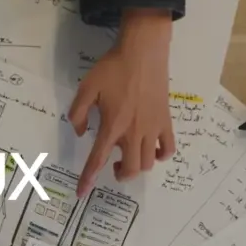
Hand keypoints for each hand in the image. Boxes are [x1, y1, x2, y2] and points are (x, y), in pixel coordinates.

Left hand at [69, 9, 175, 195]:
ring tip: (129, 154)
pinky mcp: (166, 121)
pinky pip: (167, 149)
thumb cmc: (113, 68)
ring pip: (148, 163)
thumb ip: (78, 113)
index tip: (81, 193)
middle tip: (114, 164)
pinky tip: (151, 148)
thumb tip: (80, 133)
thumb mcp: (86, 88)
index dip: (88, 178)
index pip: (98, 160)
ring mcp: (153, 128)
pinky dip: (159, 155)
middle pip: (131, 170)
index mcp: (112, 125)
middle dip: (120, 175)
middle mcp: (134, 132)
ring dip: (137, 165)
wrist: (144, 52)